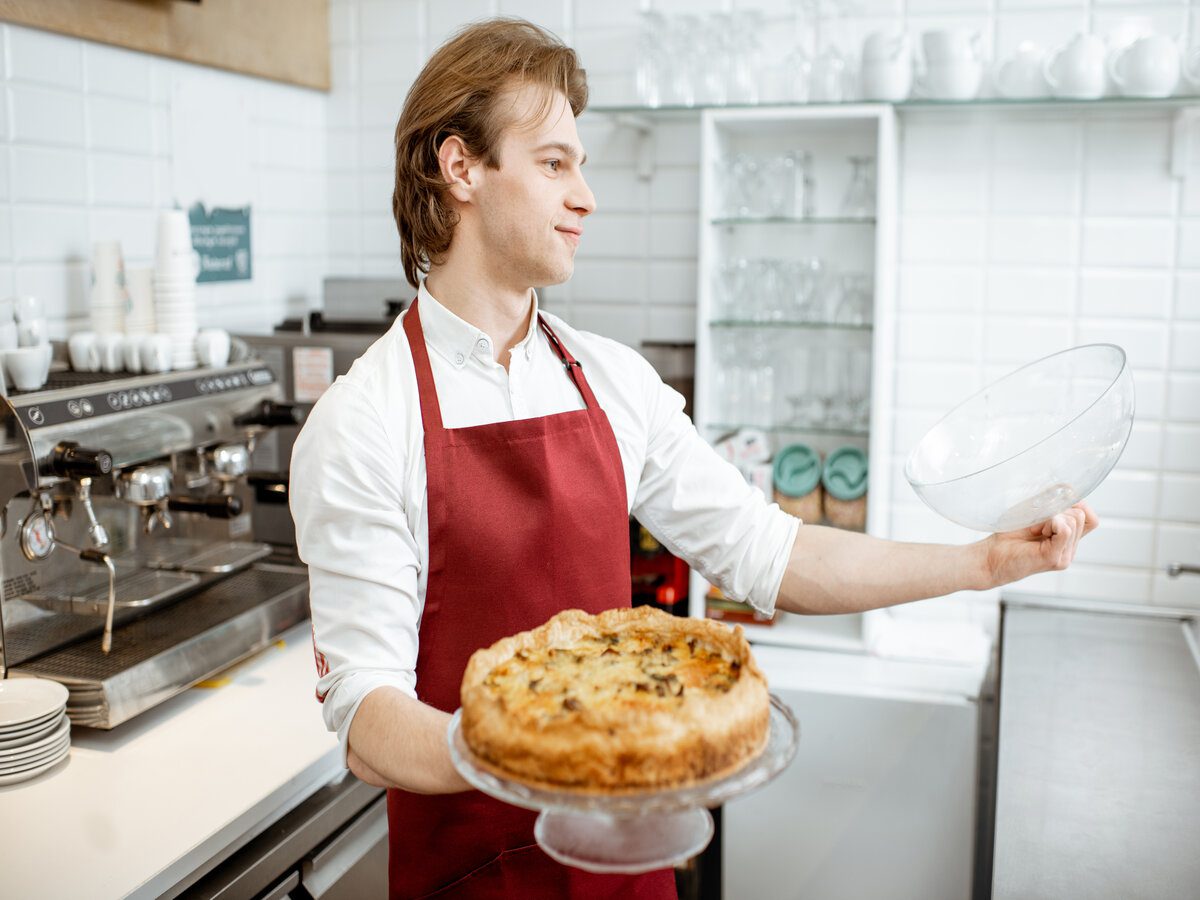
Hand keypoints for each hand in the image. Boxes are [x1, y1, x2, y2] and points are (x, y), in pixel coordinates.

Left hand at [981, 501, 1098, 588]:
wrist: (990, 556)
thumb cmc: (1008, 534)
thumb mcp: (1032, 510)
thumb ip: (1051, 500)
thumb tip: (1069, 487)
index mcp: (1068, 538)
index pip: (1090, 518)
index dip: (1077, 505)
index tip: (1052, 507)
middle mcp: (1070, 549)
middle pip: (1083, 516)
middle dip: (1059, 511)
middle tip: (1037, 524)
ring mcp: (1065, 555)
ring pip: (1075, 520)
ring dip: (1051, 517)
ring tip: (1034, 530)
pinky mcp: (1054, 558)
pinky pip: (1065, 529)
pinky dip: (1051, 523)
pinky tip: (1037, 531)